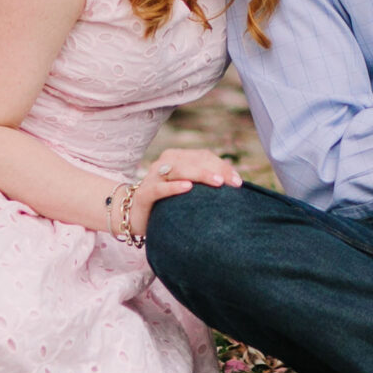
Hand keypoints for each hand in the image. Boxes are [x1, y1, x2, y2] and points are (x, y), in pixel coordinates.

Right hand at [121, 146, 242, 234]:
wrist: (134, 216)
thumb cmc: (168, 203)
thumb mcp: (188, 191)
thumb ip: (205, 184)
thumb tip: (237, 184)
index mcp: (177, 158)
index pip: (203, 156)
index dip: (222, 166)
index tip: (238, 182)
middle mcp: (164, 162)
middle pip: (193, 161)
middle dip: (216, 170)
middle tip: (232, 184)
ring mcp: (153, 176)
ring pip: (178, 170)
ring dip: (199, 174)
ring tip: (217, 183)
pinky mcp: (144, 193)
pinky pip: (159, 188)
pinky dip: (173, 187)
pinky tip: (188, 188)